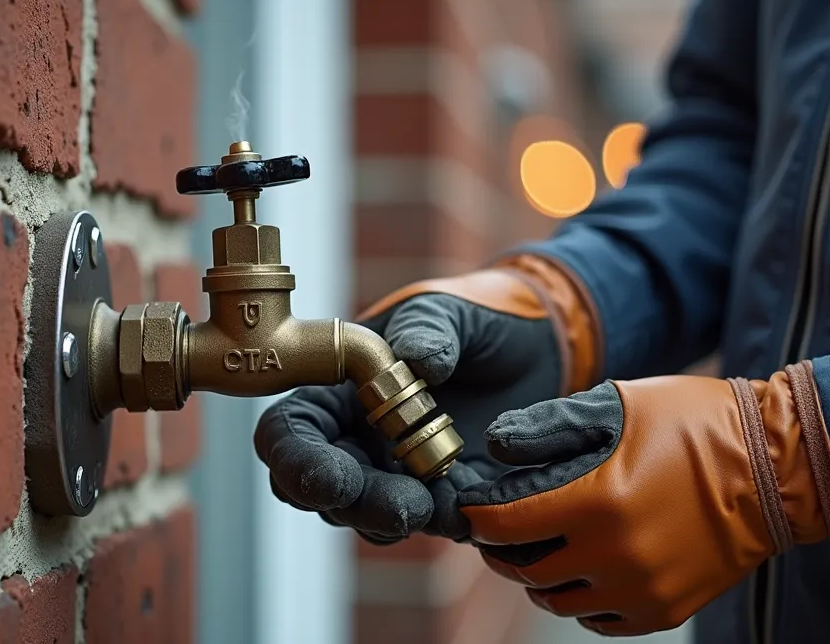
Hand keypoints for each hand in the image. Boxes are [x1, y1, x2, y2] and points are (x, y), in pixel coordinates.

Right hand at [254, 255, 599, 544]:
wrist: (541, 343)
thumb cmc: (476, 316)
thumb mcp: (450, 308)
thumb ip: (429, 326)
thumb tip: (415, 359)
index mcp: (336, 390)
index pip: (288, 433)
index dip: (294, 459)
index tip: (330, 476)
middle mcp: (357, 440)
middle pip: (321, 490)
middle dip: (349, 503)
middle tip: (391, 502)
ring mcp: (399, 474)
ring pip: (369, 518)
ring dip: (390, 518)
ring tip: (428, 505)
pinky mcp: (448, 495)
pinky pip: (434, 521)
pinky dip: (445, 520)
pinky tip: (467, 507)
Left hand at [460, 363, 829, 635]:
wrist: (777, 469)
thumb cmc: (696, 425)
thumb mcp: (620, 405)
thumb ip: (550, 426)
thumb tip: (497, 445)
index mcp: (596, 502)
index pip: (503, 526)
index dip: (477, 516)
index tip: (473, 507)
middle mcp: (614, 557)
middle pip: (524, 570)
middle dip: (502, 548)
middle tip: (502, 529)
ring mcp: (640, 590)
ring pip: (557, 601)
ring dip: (540, 576)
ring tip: (544, 547)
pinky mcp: (663, 611)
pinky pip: (599, 620)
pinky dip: (582, 599)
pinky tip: (586, 569)